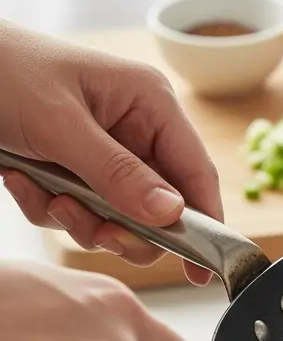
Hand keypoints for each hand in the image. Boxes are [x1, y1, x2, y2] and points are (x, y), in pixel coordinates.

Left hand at [0, 22, 219, 284]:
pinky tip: (20, 179)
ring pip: (118, 218)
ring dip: (79, 218)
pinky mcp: (74, 171)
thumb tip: (172, 214)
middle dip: (123, 225)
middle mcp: (135, 130)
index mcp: (149, 103)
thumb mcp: (59, 124)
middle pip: (160, 207)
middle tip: (97, 230)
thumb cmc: (0, 70)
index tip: (202, 270)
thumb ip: (118, 174)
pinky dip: (47, 208)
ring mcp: (104, 154)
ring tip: (45, 194)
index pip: (196, 172)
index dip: (204, 222)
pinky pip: (78, 213)